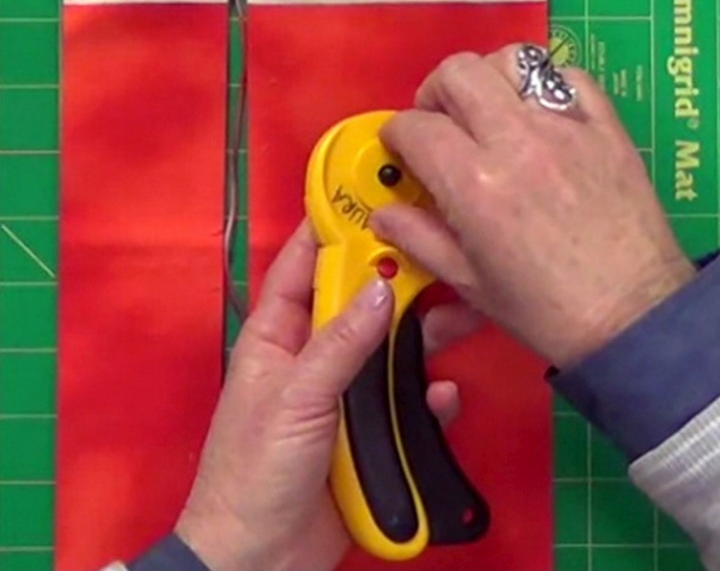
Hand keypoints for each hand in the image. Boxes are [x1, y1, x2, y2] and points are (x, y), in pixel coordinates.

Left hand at [173, 222, 480, 570]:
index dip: (338, 224)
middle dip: (403, 278)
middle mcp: (313, 358)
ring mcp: (344, 396)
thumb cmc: (252, 477)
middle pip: (363, 300)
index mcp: (277, 336)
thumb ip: (341, 344)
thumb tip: (381, 286)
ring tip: (466, 318)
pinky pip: (410, 404)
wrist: (258, 562)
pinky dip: (431, 397)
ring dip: (427, 336)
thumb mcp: (295, 400)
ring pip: (394, 348)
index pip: (306, 262)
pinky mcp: (371, 435)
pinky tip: (444, 395)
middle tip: (446, 252)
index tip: (377, 187)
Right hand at [372, 44, 695, 369]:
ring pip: (513, 60)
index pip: (415, 126)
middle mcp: (518, 142)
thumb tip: (386, 215)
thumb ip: (422, 240)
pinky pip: (571, 75)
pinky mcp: (606, 127)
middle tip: (439, 124)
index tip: (402, 150)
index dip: (397, 136)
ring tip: (489, 112)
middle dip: (435, 93)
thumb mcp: (472, 284)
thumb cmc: (553, 312)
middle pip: (458, 72)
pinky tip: (542, 114)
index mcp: (476, 184)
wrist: (634, 316)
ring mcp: (566, 127)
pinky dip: (548, 83)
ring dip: (490, 79)